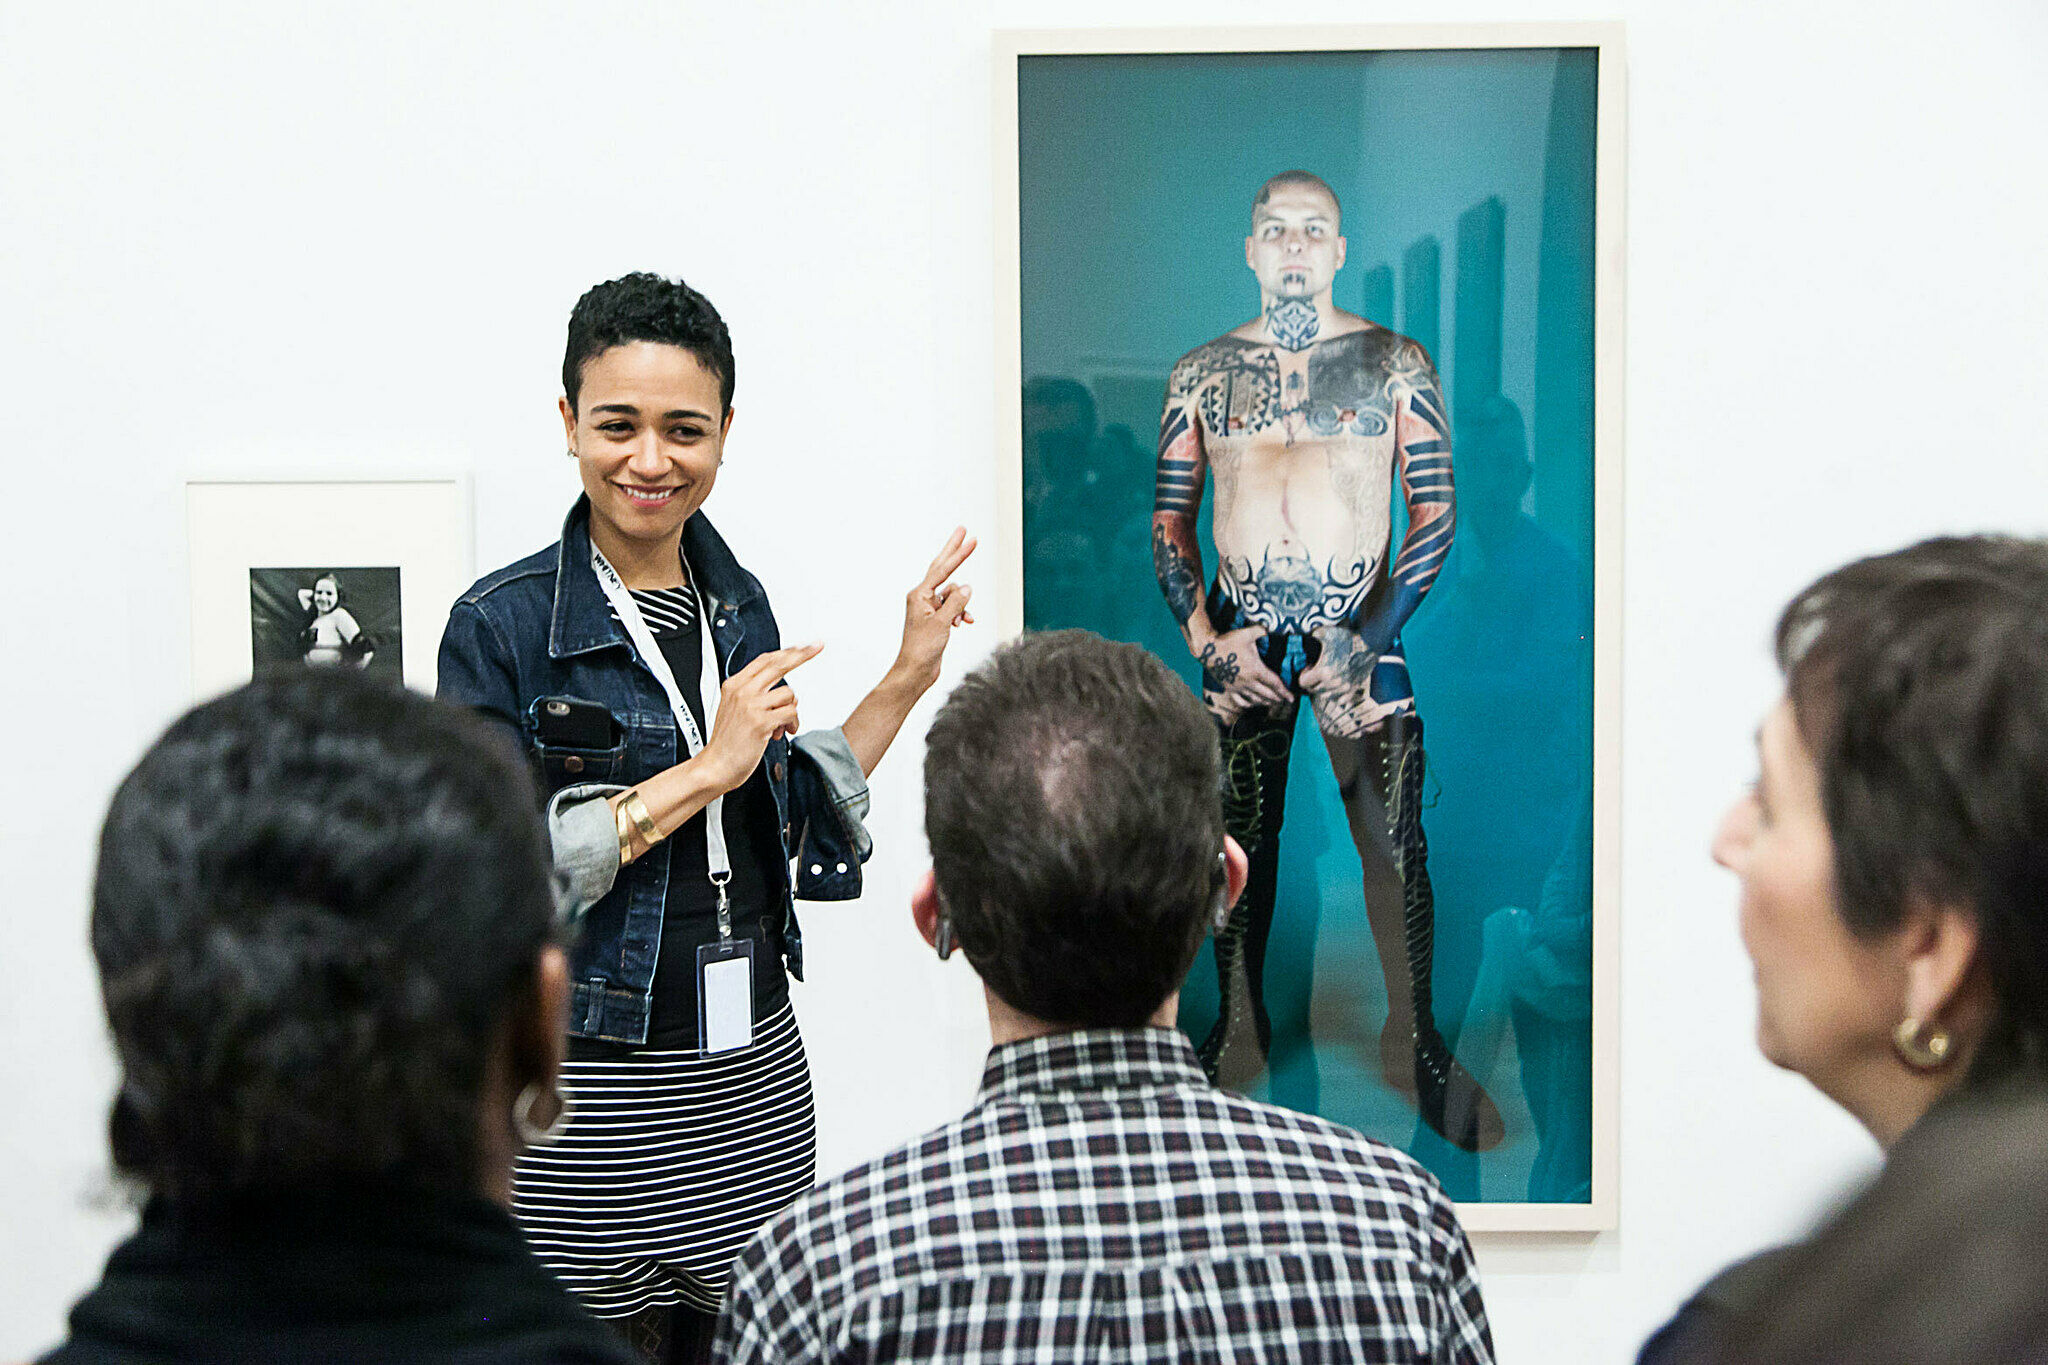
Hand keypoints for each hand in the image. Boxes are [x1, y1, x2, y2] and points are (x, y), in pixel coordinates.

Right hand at [698, 643, 821, 792]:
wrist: (716, 765)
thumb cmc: (727, 741)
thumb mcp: (733, 708)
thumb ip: (752, 693)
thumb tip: (781, 688)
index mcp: (734, 685)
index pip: (764, 660)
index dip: (786, 651)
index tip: (802, 646)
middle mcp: (742, 691)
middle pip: (779, 665)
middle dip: (802, 654)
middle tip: (817, 646)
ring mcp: (751, 705)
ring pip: (789, 693)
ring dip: (791, 711)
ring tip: (782, 725)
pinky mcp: (761, 721)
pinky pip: (791, 713)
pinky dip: (791, 724)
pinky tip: (781, 733)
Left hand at [891, 527, 976, 692]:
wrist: (916, 670)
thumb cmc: (922, 649)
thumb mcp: (942, 622)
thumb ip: (956, 602)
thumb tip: (966, 587)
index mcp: (919, 595)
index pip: (943, 569)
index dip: (958, 553)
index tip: (969, 538)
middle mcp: (922, 598)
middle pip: (943, 569)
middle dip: (955, 553)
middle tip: (965, 532)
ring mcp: (929, 608)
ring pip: (953, 595)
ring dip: (961, 606)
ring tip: (960, 621)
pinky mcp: (935, 619)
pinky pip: (954, 608)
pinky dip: (961, 614)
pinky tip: (964, 623)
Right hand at [1197, 626, 1290, 722]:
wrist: (1208, 649)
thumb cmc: (1228, 640)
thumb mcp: (1248, 633)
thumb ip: (1262, 631)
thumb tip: (1270, 629)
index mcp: (1256, 670)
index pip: (1275, 684)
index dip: (1285, 692)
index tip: (1292, 698)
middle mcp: (1248, 681)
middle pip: (1267, 694)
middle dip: (1277, 698)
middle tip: (1284, 700)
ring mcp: (1238, 687)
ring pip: (1255, 699)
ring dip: (1265, 702)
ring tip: (1272, 702)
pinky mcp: (1228, 688)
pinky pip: (1241, 701)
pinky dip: (1249, 704)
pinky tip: (1253, 703)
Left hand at [1300, 626, 1386, 738]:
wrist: (1370, 641)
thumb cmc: (1347, 637)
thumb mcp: (1324, 633)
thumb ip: (1311, 637)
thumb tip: (1305, 639)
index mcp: (1324, 672)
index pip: (1303, 683)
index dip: (1303, 674)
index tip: (1309, 667)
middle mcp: (1333, 683)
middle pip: (1313, 691)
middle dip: (1311, 682)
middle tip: (1316, 672)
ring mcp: (1345, 688)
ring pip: (1326, 696)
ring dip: (1322, 689)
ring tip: (1325, 678)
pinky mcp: (1354, 688)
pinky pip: (1341, 701)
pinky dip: (1336, 696)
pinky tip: (1335, 687)